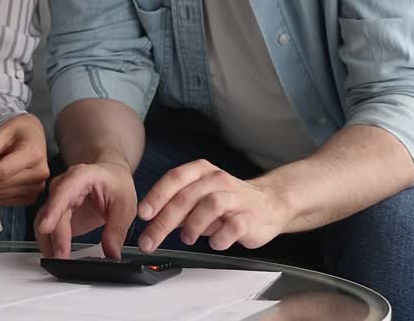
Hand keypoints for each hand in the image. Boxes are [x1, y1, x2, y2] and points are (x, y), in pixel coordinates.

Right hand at [34, 159, 136, 258]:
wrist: (111, 177)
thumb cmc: (116, 184)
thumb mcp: (125, 205)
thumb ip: (117, 229)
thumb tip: (111, 253)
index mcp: (82, 176)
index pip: (63, 192)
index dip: (53, 210)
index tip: (46, 228)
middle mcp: (63, 186)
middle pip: (52, 211)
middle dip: (55, 236)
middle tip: (61, 258)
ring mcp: (57, 199)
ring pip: (43, 221)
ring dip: (48, 242)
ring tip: (58, 261)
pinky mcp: (56, 213)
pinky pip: (46, 228)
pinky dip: (49, 243)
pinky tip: (56, 256)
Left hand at [136, 160, 287, 252]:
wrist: (270, 204)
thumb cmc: (229, 202)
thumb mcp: (199, 198)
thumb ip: (176, 206)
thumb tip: (150, 220)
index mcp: (202, 171)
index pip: (175, 178)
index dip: (157, 196)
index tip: (143, 214)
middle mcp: (218, 180)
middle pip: (187, 196)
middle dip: (164, 221)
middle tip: (150, 240)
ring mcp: (236, 197)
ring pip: (210, 205)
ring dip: (192, 225)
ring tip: (186, 238)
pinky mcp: (250, 217)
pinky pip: (232, 227)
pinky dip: (218, 238)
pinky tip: (214, 242)